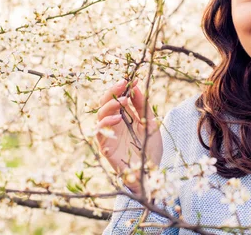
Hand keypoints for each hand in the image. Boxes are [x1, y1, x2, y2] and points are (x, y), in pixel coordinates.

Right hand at [95, 79, 161, 194]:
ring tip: (122, 100)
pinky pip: (99, 133)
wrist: (151, 172)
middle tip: (122, 83)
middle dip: (112, 91)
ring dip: (110, 105)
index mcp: (124, 116)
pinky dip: (106, 123)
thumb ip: (143, 106)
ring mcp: (108, 135)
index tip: (131, 78)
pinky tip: (118, 118)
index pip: (117, 98)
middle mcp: (114, 124)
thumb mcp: (150, 123)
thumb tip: (136, 86)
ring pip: (100, 115)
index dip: (122, 87)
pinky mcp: (105, 147)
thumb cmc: (150, 148)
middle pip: (105, 103)